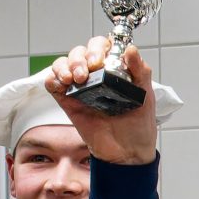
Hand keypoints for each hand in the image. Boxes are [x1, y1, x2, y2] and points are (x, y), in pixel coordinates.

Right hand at [43, 35, 159, 164]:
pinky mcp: (67, 101)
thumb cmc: (138, 125)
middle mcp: (95, 75)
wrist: (127, 153)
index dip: (98, 47)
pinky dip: (52, 79)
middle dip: (80, 57)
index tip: (100, 60)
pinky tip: (62, 85)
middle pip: (80, 52)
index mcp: (114, 69)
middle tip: (88, 72)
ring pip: (63, 64)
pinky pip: (52, 83)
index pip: (101, 45)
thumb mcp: (146, 96)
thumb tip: (131, 49)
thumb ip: (140, 71)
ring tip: (75, 79)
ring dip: (66, 66)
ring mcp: (80, 87)